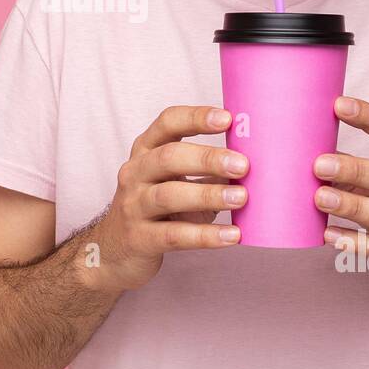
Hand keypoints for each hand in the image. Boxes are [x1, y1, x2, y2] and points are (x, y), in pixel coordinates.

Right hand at [86, 105, 248, 293]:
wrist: (113, 251)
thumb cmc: (155, 209)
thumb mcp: (172, 180)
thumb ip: (205, 171)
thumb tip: (255, 165)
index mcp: (146, 150)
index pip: (167, 123)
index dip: (196, 118)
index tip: (228, 118)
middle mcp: (135, 173)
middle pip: (168, 157)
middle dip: (207, 158)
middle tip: (242, 164)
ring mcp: (133, 206)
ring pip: (169, 195)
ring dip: (208, 195)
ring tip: (241, 198)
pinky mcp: (139, 239)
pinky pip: (174, 235)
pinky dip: (205, 235)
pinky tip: (231, 235)